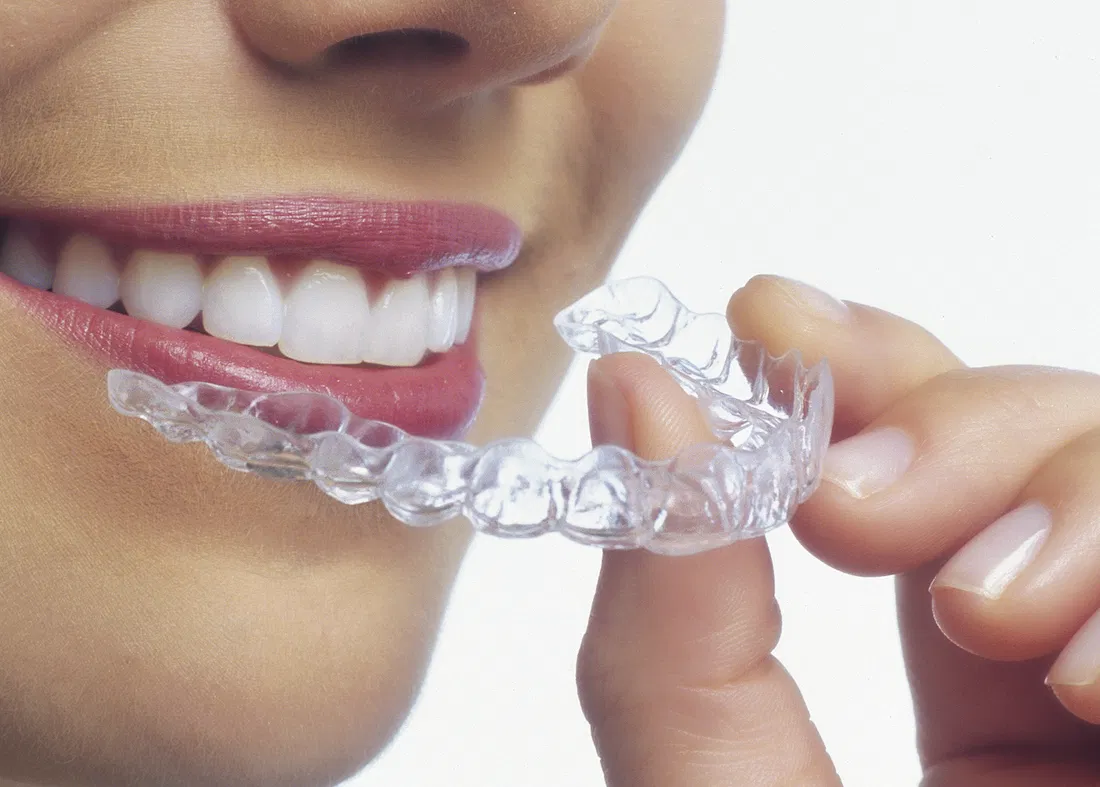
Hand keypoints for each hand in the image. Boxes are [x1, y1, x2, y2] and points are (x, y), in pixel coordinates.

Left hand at [576, 275, 1099, 785]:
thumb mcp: (702, 772)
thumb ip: (667, 602)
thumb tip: (629, 385)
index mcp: (947, 664)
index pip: (929, 448)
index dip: (860, 360)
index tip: (765, 319)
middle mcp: (1060, 652)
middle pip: (1037, 427)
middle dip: (947, 422)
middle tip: (848, 508)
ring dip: (1065, 501)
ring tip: (987, 619)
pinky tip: (1080, 688)